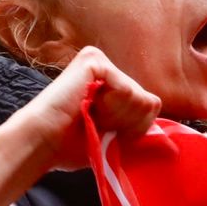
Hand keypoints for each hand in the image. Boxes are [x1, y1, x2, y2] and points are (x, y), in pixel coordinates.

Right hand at [0, 46, 162, 180]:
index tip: (105, 133)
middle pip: (149, 102)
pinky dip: (110, 108)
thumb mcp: (115, 135)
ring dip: (117, 118)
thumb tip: (162, 123)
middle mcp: (108, 68)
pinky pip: (126, 89)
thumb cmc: (72, 145)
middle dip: (127, 124)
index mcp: (113, 85)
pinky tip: (87, 107)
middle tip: (96, 125)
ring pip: (140, 97)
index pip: (150, 106)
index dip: (133, 130)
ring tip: (90, 117)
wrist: (43, 143)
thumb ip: (138, 123)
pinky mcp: (94, 60)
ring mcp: (100, 61)